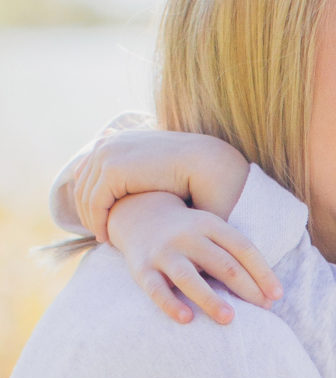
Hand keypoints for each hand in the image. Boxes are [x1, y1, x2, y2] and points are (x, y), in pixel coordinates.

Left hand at [73, 129, 247, 242]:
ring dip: (91, 219)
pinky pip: (95, 204)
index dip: (90, 198)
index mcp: (119, 139)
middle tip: (99, 233)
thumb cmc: (192, 172)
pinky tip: (108, 237)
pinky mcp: (113, 170)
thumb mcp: (158, 171)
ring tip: (104, 238)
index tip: (101, 220)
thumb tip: (130, 192)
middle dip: (87, 211)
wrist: (210, 165)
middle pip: (82, 184)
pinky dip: (98, 222)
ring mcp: (109, 155)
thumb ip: (140, 175)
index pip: (88, 171)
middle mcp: (109, 144)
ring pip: (85, 196)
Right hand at [108, 191, 281, 323]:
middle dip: (246, 288)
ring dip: (211, 299)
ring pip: (189, 278)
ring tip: (230, 319)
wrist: (138, 215)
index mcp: (211, 225)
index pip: (243, 249)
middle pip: (223, 264)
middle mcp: (188, 236)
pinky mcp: (142, 269)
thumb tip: (266, 291)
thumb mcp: (212, 231)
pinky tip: (187, 319)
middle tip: (263, 310)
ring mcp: (164, 252)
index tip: (276, 295)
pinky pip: (156, 289)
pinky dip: (171, 304)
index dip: (262, 272)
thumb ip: (233, 254)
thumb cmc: (189, 233)